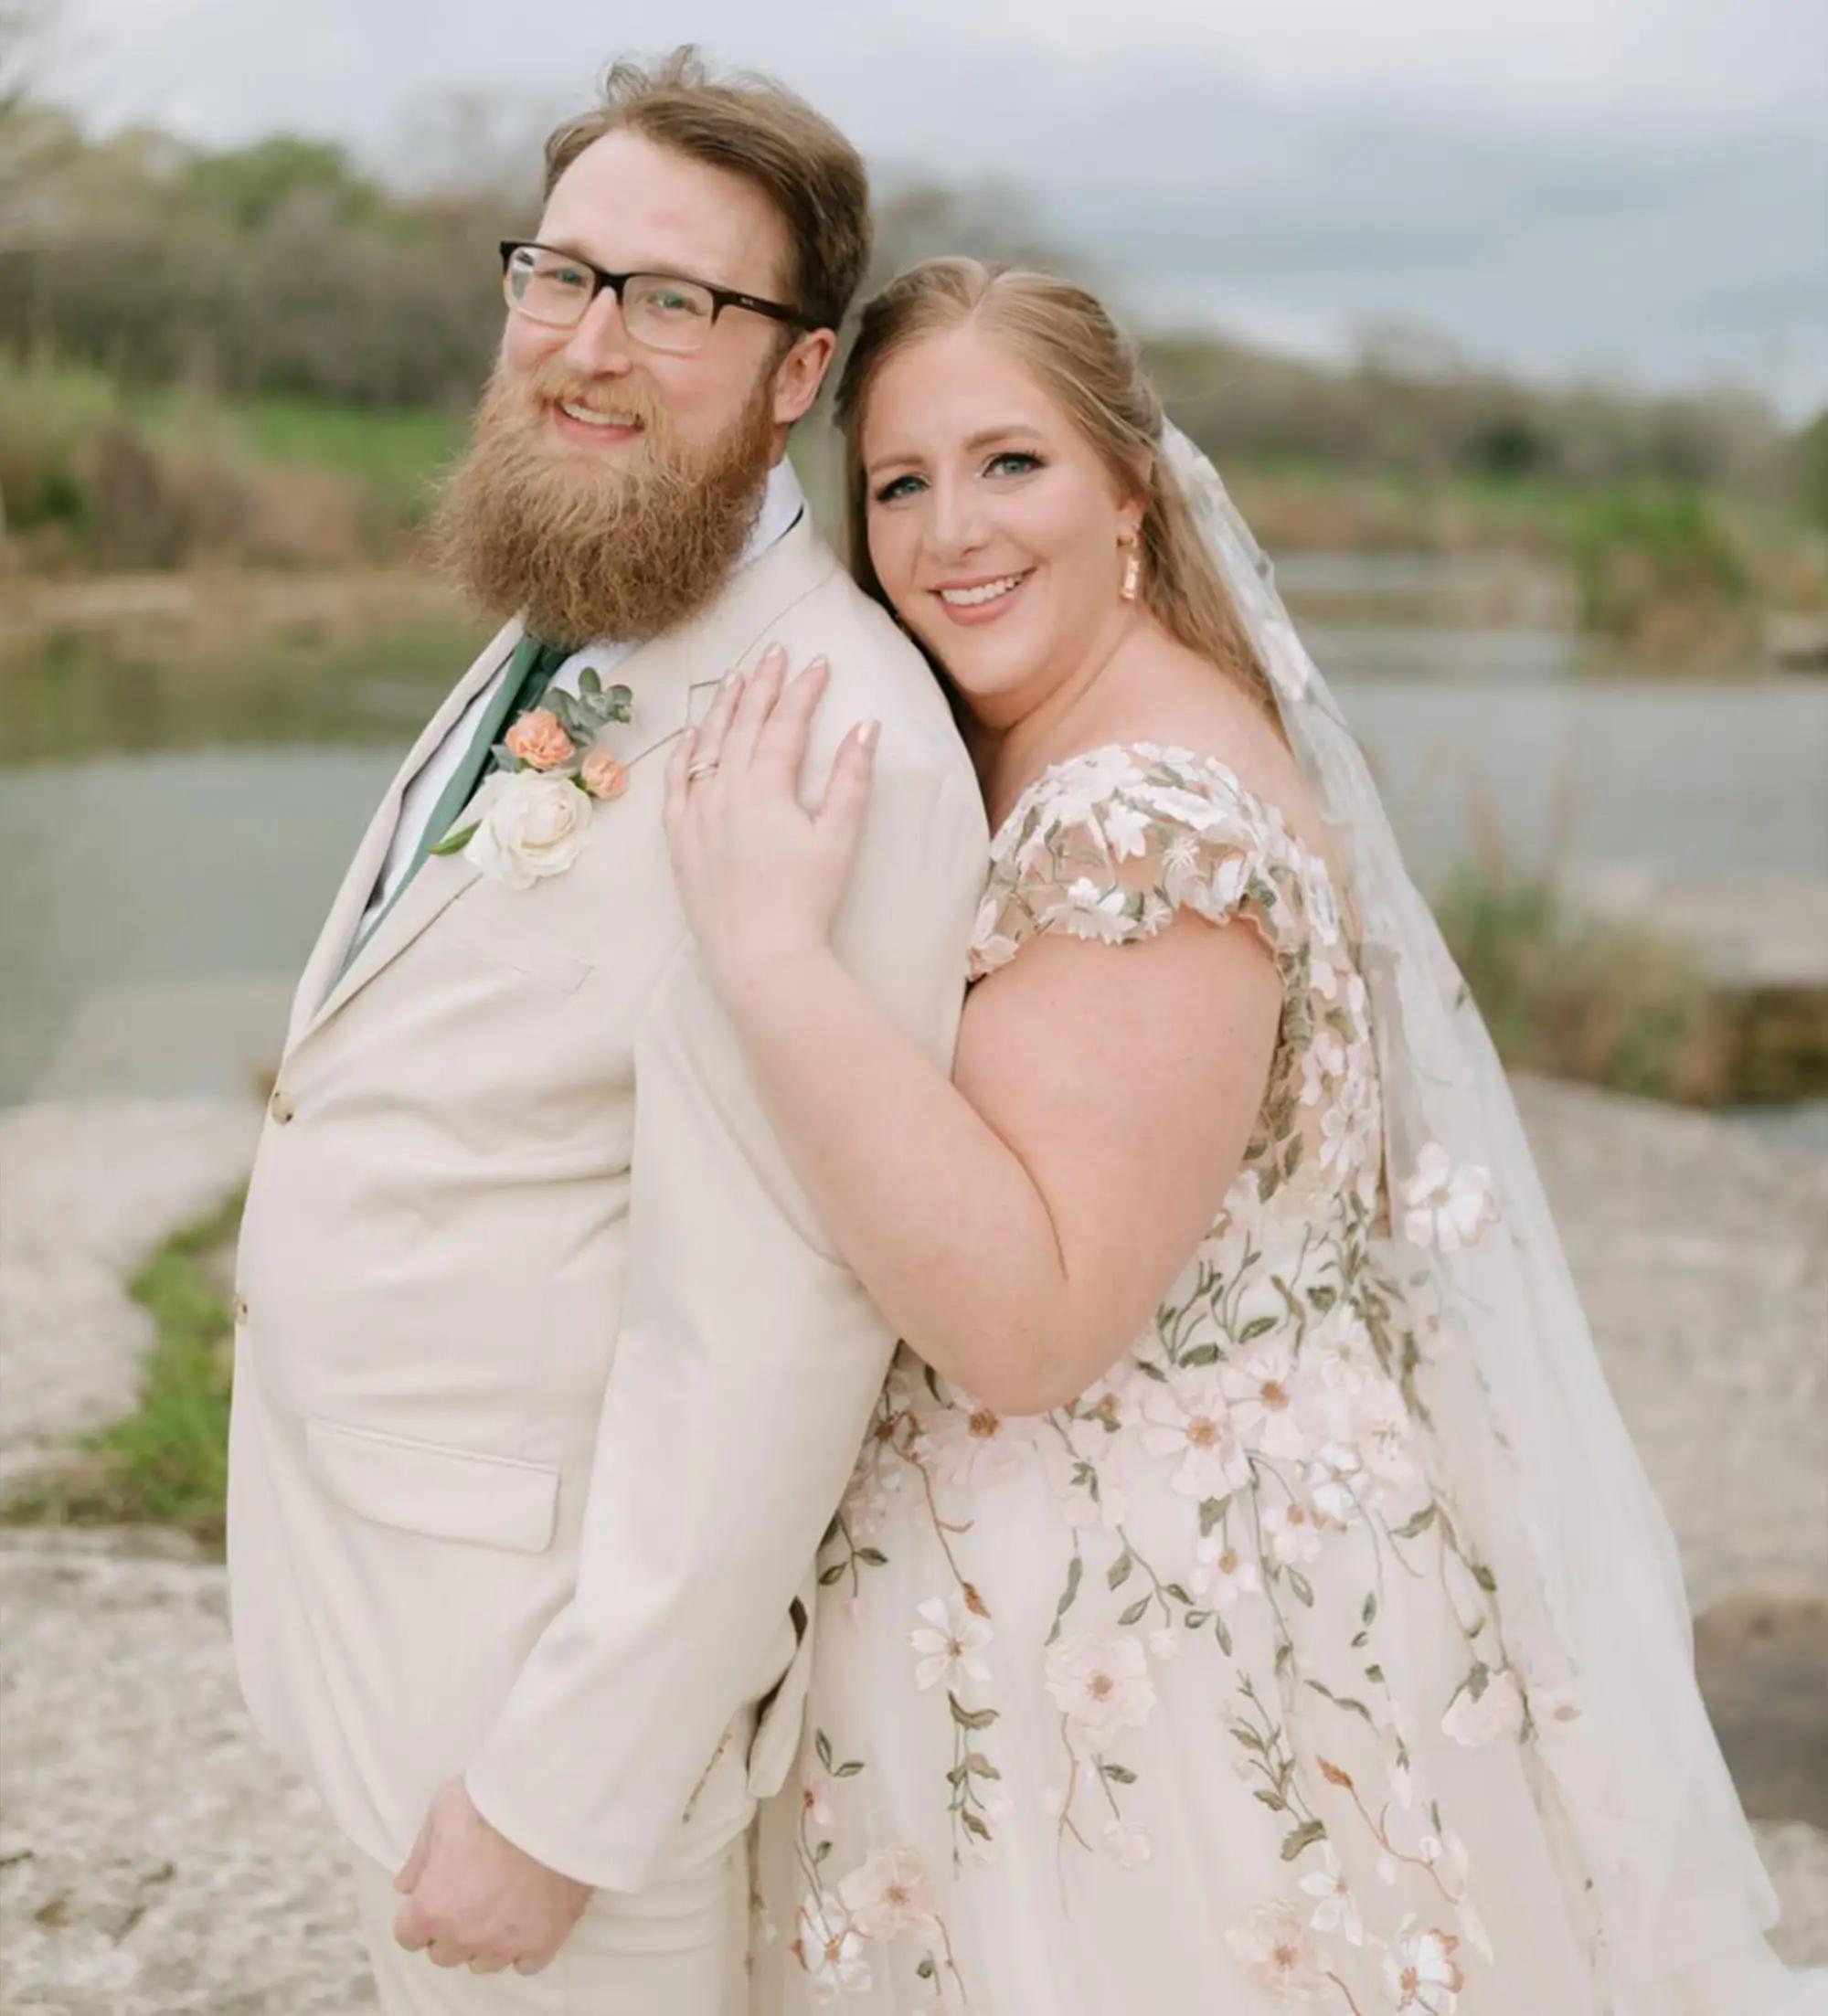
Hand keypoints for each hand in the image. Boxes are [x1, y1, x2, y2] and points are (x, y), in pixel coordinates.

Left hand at [391, 1777, 590, 1973]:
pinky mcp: (544, 1941)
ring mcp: (505, 1943)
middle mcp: (464, 1936)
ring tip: (503, 1904)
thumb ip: (421, 1854)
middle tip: (472, 1895)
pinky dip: (524, 1947)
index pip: (409, 1936)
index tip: (438, 1894)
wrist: (555, 1802)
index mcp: (432, 1907)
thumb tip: (406, 1887)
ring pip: (484, 1962)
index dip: (421, 1913)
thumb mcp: (443, 1809)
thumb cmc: (493, 1799)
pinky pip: (525, 1964)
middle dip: (452, 1928)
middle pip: (445, 1953)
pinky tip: (529, 1918)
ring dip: (486, 1940)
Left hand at [663, 642, 878, 994]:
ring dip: (724, 708)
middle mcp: (724, 789)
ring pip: (707, 745)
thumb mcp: (839, 837)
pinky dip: (685, 753)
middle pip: (744, 722)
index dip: (803, 689)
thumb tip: (866, 727)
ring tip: (736, 678)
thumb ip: (851, 778)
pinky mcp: (679, 839)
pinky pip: (675, 783)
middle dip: (762, 683)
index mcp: (766, 786)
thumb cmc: (806, 900)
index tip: (818, 662)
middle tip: (774, 653)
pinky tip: (693, 734)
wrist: (759, 955)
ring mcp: (696, 812)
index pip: (786, 722)